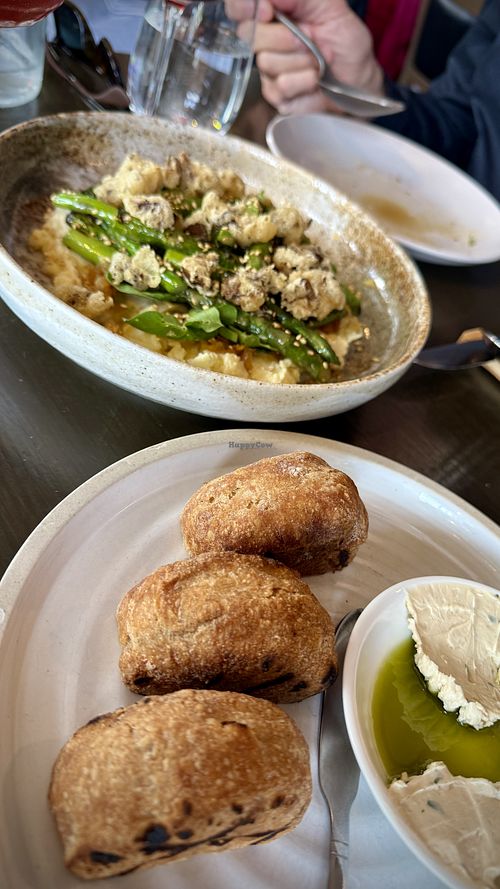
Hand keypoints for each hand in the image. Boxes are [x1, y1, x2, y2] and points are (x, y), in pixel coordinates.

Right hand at [229, 0, 383, 114]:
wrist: (359, 78)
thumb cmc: (345, 40)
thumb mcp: (330, 6)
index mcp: (273, 14)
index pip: (239, 7)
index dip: (244, 7)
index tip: (267, 11)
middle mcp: (265, 41)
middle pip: (250, 36)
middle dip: (286, 37)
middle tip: (310, 39)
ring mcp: (269, 70)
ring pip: (267, 63)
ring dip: (301, 61)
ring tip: (317, 61)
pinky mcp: (276, 96)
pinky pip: (280, 87)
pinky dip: (304, 81)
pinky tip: (315, 80)